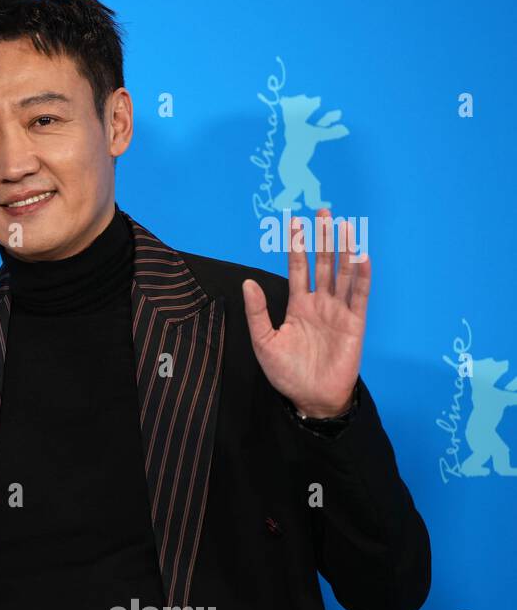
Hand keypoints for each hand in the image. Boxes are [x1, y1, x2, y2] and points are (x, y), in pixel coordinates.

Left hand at [242, 209, 369, 418]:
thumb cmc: (286, 372)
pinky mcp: (355, 323)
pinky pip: (360, 295)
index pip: (298, 268)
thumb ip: (257, 312)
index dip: (297, 246)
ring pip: (344, 273)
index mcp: (298, 305)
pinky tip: (361, 256)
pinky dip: (362, 276)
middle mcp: (320, 303)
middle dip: (323, 238)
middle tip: (323, 211)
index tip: (294, 221)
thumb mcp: (264, 341)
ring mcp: (339, 311)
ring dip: (345, 249)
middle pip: (324, 263)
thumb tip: (248, 282)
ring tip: (345, 225)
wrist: (311, 398)